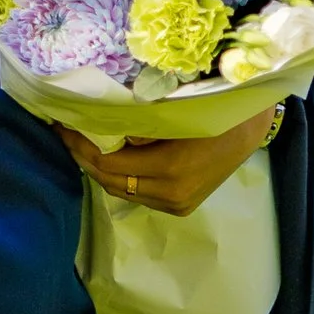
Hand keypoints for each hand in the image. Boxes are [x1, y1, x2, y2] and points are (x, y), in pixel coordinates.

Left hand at [57, 103, 278, 214]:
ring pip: (122, 191)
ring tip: (82, 144)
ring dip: (99, 170)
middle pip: (111, 181)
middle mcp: (171, 193)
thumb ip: (136, 122)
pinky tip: (110, 158)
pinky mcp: (181, 206)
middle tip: (66, 133)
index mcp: (170, 167)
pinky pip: (139, 194)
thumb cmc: (214, 107)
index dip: (81, 146)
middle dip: (84, 158)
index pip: (108, 164)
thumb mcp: (174, 109)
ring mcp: (177, 204)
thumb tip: (96, 123)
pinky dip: (121, 177)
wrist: (250, 126)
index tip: (63, 125)